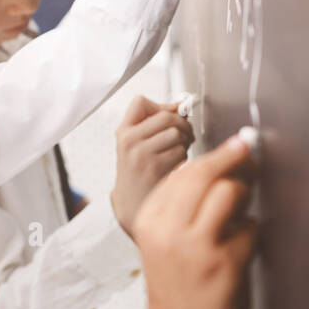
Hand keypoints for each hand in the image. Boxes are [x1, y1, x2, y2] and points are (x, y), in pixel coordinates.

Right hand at [110, 95, 193, 238]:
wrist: (133, 207)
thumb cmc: (140, 174)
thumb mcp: (135, 146)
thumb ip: (152, 124)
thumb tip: (179, 105)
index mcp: (123, 132)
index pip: (140, 102)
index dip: (161, 106)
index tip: (169, 115)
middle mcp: (129, 141)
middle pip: (167, 116)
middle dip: (182, 125)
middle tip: (184, 136)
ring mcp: (141, 154)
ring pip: (176, 133)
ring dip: (185, 142)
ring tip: (178, 152)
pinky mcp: (155, 167)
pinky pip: (181, 151)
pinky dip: (184, 157)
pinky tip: (176, 166)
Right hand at [132, 132, 257, 308]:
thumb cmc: (174, 287)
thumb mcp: (159, 241)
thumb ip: (176, 207)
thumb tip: (207, 166)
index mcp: (149, 221)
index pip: (183, 172)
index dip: (213, 156)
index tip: (234, 146)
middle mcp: (169, 231)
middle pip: (206, 172)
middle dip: (235, 157)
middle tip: (250, 152)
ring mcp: (199, 247)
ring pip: (230, 192)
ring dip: (245, 192)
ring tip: (244, 206)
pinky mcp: (227, 263)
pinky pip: (252, 226)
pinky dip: (253, 229)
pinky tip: (244, 241)